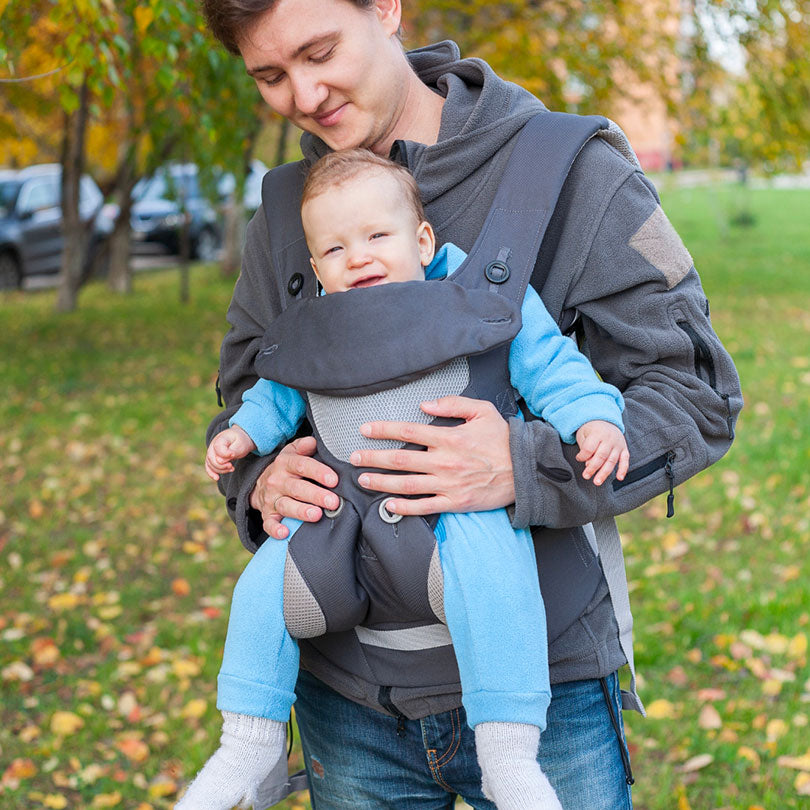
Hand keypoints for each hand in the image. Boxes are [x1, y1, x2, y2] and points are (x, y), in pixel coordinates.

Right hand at [206, 425, 256, 480]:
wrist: (240, 439)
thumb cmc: (241, 441)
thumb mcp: (241, 444)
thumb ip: (232, 451)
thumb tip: (220, 461)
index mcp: (221, 438)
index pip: (218, 447)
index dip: (225, 454)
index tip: (233, 455)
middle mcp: (213, 444)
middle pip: (211, 457)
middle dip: (221, 465)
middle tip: (231, 466)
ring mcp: (211, 452)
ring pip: (210, 464)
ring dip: (220, 469)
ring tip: (231, 468)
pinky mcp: (212, 458)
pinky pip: (208, 467)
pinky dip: (211, 473)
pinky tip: (217, 478)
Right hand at [249, 436, 339, 539]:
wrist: (260, 483)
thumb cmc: (286, 468)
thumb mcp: (292, 453)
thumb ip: (303, 446)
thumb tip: (313, 442)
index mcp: (285, 463)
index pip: (302, 465)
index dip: (319, 472)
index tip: (334, 480)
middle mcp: (277, 481)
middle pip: (297, 488)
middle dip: (316, 495)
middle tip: (333, 502)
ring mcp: (271, 499)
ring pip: (286, 505)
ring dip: (301, 511)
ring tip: (316, 515)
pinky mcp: (267, 515)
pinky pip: (269, 523)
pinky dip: (275, 529)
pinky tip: (285, 533)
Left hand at [348, 396, 514, 515]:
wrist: (526, 470)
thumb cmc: (503, 439)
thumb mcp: (482, 411)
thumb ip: (452, 404)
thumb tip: (425, 404)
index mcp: (449, 438)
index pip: (408, 432)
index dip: (383, 430)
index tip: (365, 430)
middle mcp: (445, 462)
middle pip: (400, 460)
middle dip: (372, 458)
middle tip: (353, 458)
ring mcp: (449, 485)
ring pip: (407, 485)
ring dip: (381, 483)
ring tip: (363, 480)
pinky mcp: (456, 503)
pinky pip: (425, 507)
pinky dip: (405, 508)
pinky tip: (388, 505)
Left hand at [575, 420, 629, 485]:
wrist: (605, 420)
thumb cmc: (591, 430)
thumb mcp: (584, 434)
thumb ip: (585, 448)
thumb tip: (589, 464)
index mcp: (597, 433)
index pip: (589, 448)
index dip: (583, 456)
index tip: (578, 459)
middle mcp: (609, 439)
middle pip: (601, 456)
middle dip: (593, 468)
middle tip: (586, 476)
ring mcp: (618, 444)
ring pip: (612, 461)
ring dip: (604, 473)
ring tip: (597, 482)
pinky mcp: (624, 449)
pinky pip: (625, 460)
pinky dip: (623, 469)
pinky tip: (619, 478)